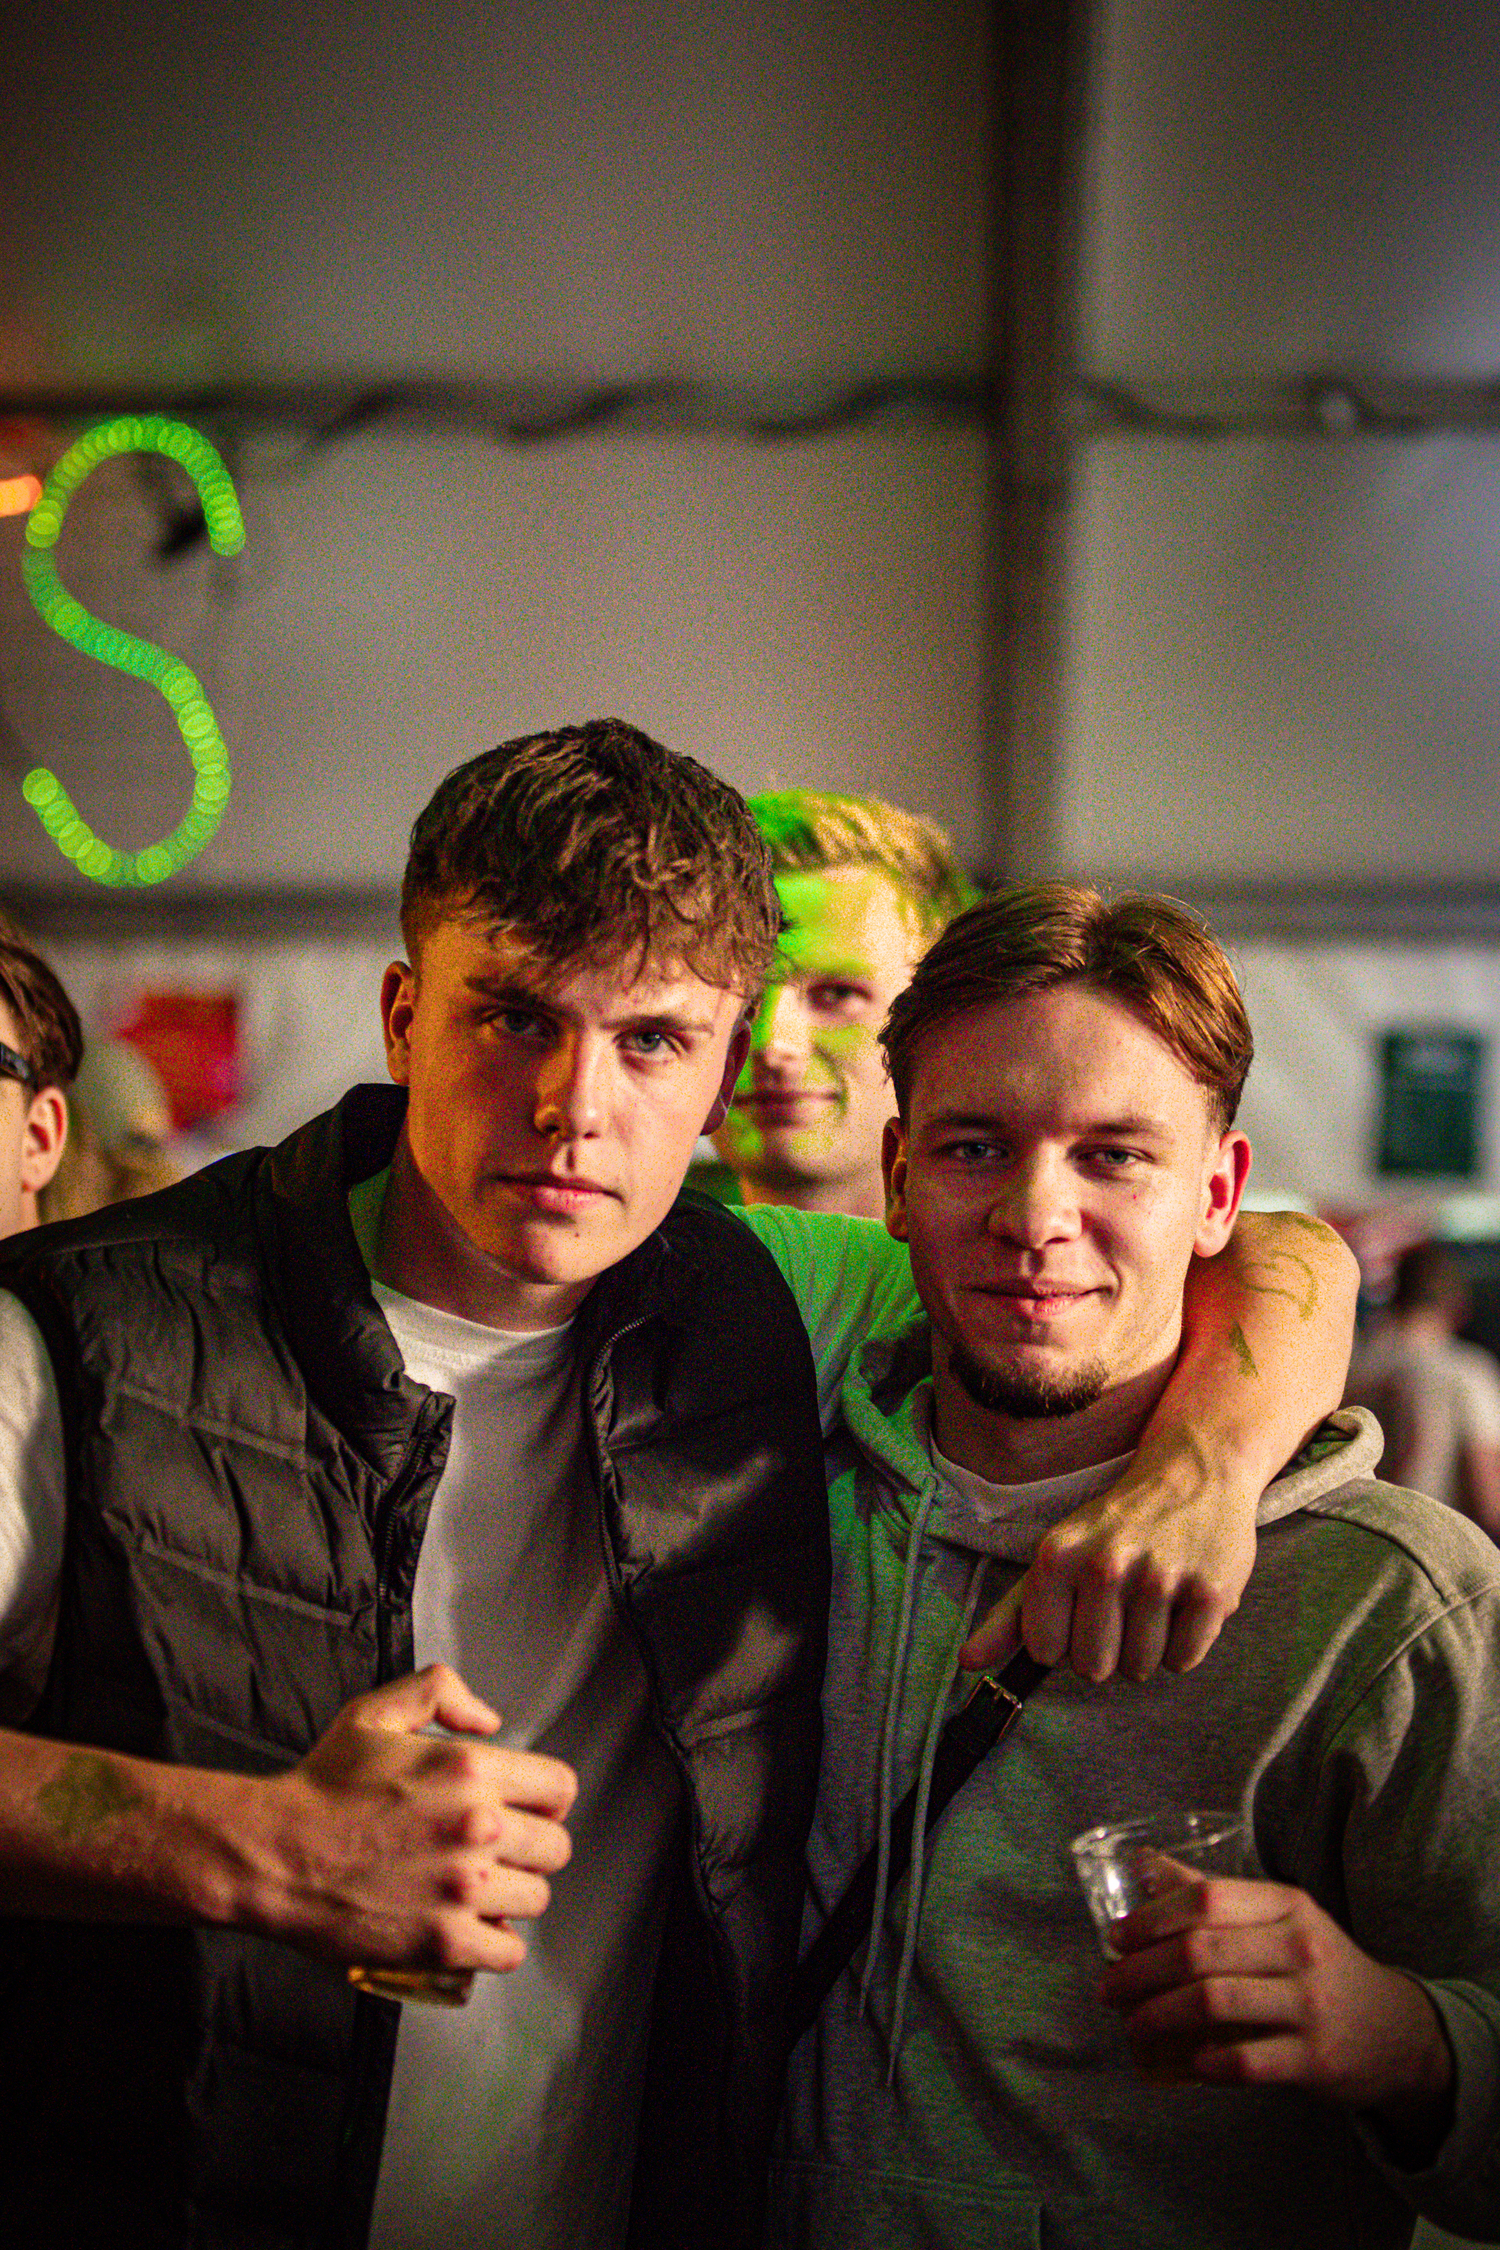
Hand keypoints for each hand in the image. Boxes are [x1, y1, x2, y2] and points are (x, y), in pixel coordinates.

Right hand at [259, 1663, 576, 1975]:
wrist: (274, 1852)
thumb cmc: (321, 1790)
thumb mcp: (378, 1712)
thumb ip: (441, 1693)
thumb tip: (488, 1719)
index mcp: (471, 1770)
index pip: (560, 1789)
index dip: (547, 1800)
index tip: (530, 1810)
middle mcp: (477, 1828)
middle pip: (555, 1847)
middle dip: (531, 1848)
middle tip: (500, 1852)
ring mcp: (463, 1889)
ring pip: (537, 1898)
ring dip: (513, 1894)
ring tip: (481, 1888)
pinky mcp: (444, 1942)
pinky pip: (509, 1951)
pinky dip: (495, 1942)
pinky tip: (473, 1927)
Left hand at [960, 1449, 1256, 1680]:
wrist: (1192, 1474)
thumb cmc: (1115, 1526)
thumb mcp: (1055, 1556)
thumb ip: (1009, 1616)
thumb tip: (969, 1663)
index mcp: (1057, 1557)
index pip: (1045, 1652)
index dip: (1064, 1640)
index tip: (1080, 1608)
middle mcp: (1105, 1566)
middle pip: (1093, 1669)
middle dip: (1107, 1648)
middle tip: (1121, 1604)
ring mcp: (1160, 1580)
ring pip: (1140, 1669)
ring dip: (1146, 1646)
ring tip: (1152, 1599)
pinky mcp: (1210, 1594)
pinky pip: (1182, 1661)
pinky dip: (1182, 1644)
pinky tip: (1181, 1600)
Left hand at [1100, 1866, 1452, 2151]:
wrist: (1399, 2032)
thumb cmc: (1318, 1966)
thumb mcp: (1280, 1918)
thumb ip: (1215, 1893)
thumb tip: (1142, 1863)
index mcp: (1287, 1905)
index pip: (1207, 1898)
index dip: (1152, 1917)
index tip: (1115, 1938)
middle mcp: (1301, 1948)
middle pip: (1200, 1952)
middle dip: (1141, 1972)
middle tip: (1109, 1990)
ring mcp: (1312, 2005)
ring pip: (1215, 2003)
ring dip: (1160, 2016)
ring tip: (1132, 2024)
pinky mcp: (1317, 2060)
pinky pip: (1247, 2060)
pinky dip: (1207, 2062)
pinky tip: (1186, 2060)